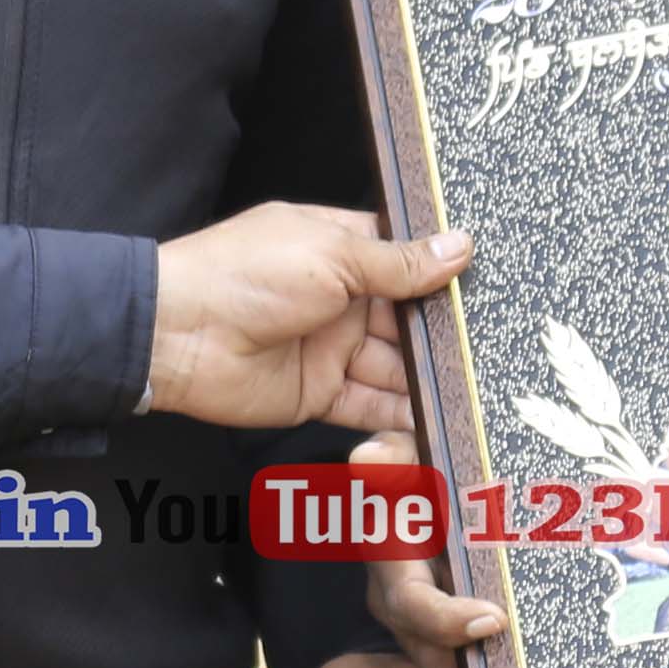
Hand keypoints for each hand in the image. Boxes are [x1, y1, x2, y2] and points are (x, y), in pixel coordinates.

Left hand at [145, 208, 467, 434]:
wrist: (177, 335)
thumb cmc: (241, 274)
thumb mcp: (331, 254)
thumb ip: (398, 261)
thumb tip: (459, 246)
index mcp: (340, 247)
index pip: (406, 259)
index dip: (442, 275)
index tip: (487, 288)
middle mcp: (341, 297)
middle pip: (409, 319)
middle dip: (444, 335)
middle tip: (492, 351)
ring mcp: (331, 347)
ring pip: (395, 367)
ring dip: (428, 378)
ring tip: (475, 392)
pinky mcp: (320, 394)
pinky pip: (370, 406)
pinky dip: (399, 417)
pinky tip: (434, 420)